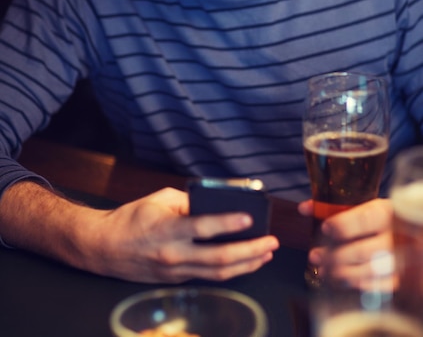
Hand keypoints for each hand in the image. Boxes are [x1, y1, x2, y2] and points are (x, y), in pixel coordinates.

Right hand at [88, 187, 279, 282]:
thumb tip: (212, 203)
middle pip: (219, 258)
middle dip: (250, 251)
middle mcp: (174, 254)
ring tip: (265, 254)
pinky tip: (245, 261)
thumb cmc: (130, 219)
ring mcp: (176, 271)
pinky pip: (208, 276)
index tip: (250, 217)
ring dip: (246, 264)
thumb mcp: (158, 199)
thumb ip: (187, 201)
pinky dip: (230, 269)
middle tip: (271, 242)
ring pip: (218, 273)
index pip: (204, 227)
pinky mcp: (177, 279)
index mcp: (168, 230)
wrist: (104, 247)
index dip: (229, 223)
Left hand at [298, 199, 393, 289]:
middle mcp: (394, 237)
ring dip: (340, 273)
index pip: (365, 219)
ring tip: (322, 269)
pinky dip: (354, 284)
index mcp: (384, 212)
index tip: (325, 228)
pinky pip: (375, 286)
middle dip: (334, 256)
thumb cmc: (368, 217)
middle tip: (314, 255)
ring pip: (368, 272)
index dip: (343, 225)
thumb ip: (328, 206)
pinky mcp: (395, 278)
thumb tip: (303, 208)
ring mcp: (396, 260)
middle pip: (364, 251)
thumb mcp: (354, 205)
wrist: (394, 231)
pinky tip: (338, 280)